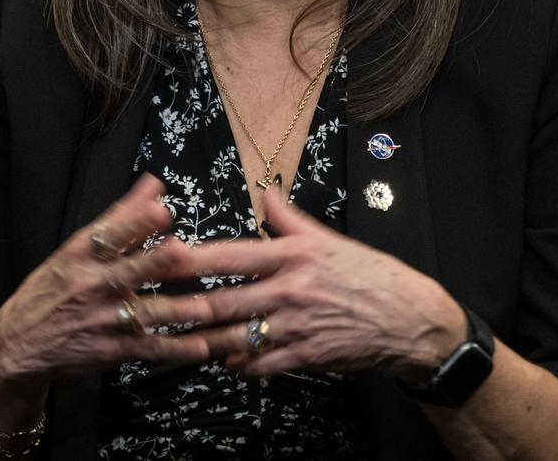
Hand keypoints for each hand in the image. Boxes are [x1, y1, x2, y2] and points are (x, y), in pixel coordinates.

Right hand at [0, 173, 210, 382]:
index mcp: (80, 254)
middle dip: (155, 262)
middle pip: (128, 272)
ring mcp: (102, 320)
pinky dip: (175, 349)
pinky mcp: (111, 350)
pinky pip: (148, 348)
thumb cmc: (53, 288)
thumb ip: (121, 217)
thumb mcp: (76, 248)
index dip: (135, 223)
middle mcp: (91, 285)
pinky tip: (200, 346)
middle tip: (181, 252)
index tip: (160, 211)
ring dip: (177, 310)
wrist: (17, 344)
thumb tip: (154, 184)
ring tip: (205, 306)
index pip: (109, 234)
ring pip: (145, 313)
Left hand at [140, 185, 466, 379]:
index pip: (230, 255)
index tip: (161, 256)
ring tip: (176, 338)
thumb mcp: (328, 239)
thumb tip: (265, 192)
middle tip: (150, 308)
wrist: (408, 318)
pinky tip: (224, 361)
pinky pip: (260, 364)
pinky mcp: (304, 356)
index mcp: (292, 255)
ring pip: (234, 337)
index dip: (191, 258)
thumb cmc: (369, 274)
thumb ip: (290, 218)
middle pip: (222, 301)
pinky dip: (238, 364)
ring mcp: (295, 326)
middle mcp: (289, 290)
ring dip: (203, 341)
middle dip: (183, 308)